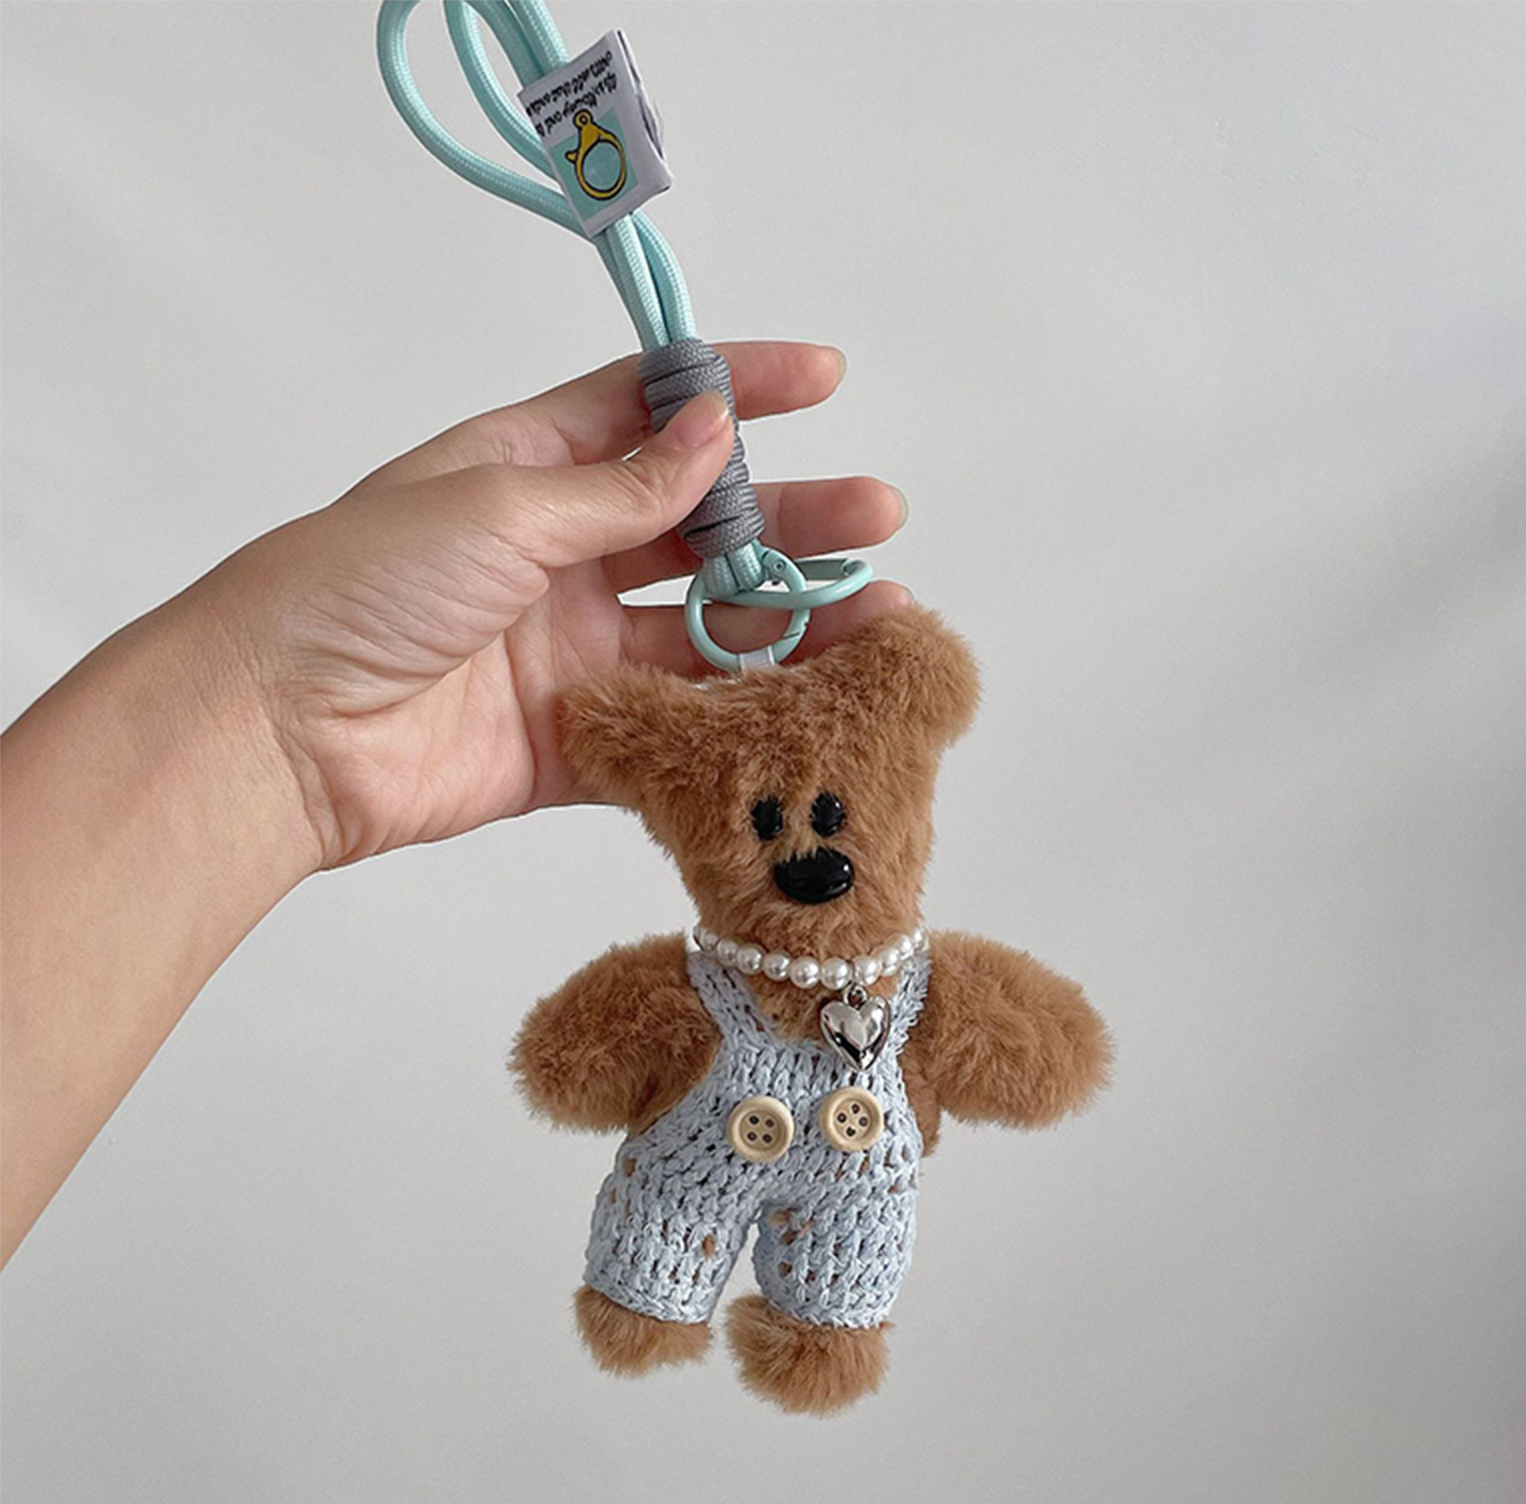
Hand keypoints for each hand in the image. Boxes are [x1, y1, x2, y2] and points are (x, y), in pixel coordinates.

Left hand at [194, 342, 907, 868]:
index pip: (650, 412)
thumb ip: (618, 489)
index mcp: (527, 470)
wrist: (282, 733)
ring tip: (880, 613)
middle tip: (876, 516)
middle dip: (790, 519)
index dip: (735, 391)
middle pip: (698, 527)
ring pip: (704, 630)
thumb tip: (714, 436)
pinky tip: (810, 698)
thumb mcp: (497, 508)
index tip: (821, 378)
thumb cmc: (362, 585)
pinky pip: (678, 722)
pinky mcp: (578, 739)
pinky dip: (740, 712)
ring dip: (789, 620)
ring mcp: (572, 651)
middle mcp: (558, 556)